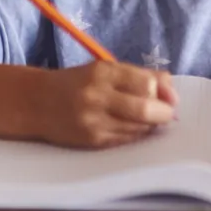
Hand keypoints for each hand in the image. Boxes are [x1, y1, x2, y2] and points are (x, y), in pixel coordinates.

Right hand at [36, 60, 178, 149]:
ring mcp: (94, 121)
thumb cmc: (78, 82)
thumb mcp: (105, 70)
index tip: (169, 96)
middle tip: (167, 114)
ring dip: (150, 125)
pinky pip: (125, 139)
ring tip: (150, 120)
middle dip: (163, 113)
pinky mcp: (92, 140)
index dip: (163, 91)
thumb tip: (172, 90)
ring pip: (137, 127)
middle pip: (144, 108)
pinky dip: (136, 134)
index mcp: (103, 72)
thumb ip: (139, 75)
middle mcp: (97, 95)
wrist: (38, 103)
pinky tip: (134, 128)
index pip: (145, 82)